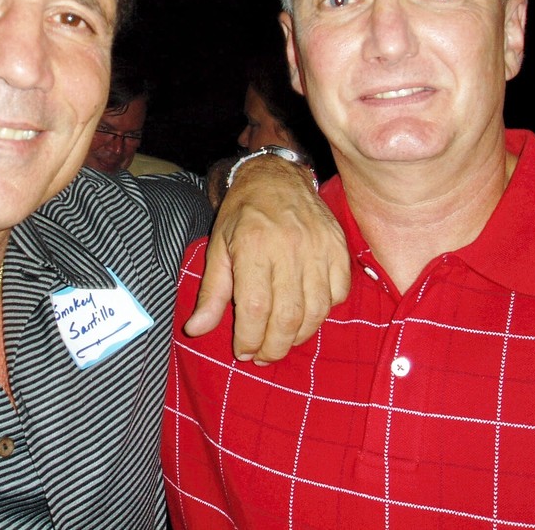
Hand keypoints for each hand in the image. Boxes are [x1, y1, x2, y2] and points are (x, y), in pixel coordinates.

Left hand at [186, 155, 348, 362]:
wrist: (276, 177)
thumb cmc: (242, 214)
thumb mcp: (218, 248)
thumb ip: (211, 293)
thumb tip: (196, 330)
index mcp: (254, 247)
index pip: (256, 309)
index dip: (250, 339)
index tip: (243, 352)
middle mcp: (289, 248)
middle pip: (288, 317)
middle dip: (274, 347)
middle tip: (262, 356)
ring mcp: (319, 248)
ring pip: (316, 311)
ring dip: (299, 336)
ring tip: (281, 342)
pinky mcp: (338, 248)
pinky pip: (338, 294)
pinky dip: (324, 312)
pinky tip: (306, 314)